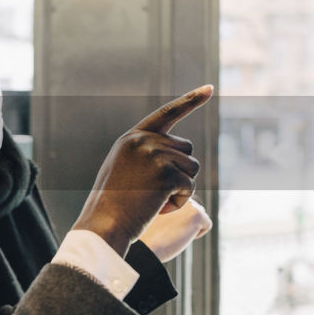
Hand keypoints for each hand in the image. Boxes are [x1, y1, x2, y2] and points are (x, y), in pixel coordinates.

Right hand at [72, 86, 212, 255]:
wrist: (104, 225)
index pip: (167, 113)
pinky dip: (178, 202)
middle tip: (153, 193)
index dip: (190, 100)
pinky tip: (157, 208)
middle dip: (179, 172)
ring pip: (192, 168)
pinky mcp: (167, 174)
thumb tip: (180, 151)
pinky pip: (189, 187)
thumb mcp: (123, 170)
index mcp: (132, 138)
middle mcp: (143, 141)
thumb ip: (146, 154)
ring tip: (153, 200)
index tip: (209, 88)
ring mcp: (155, 155)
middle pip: (186, 149)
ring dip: (180, 189)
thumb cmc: (112, 205)